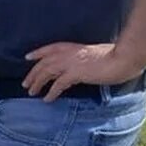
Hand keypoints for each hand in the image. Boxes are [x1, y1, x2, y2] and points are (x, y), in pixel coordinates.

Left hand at [23, 42, 145, 101]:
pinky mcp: (74, 73)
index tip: (27, 57)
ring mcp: (69, 63)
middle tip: (25, 83)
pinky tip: (47, 99)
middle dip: (32, 74)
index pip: (48, 49)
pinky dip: (51, 92)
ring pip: (46, 73)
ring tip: (31, 92)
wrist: (121, 59)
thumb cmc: (111, 56)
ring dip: (37, 83)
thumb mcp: (90, 53)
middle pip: (43, 63)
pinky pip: (58, 85)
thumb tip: (75, 67)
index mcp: (70, 46)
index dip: (37, 53)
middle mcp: (66, 53)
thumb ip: (79, 57)